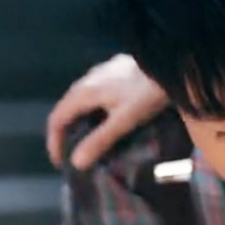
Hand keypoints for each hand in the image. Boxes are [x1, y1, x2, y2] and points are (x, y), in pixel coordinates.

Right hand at [46, 54, 169, 169]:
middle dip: (66, 132)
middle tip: (74, 152)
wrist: (170, 62)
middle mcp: (87, 78)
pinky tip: (108, 117)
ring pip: (82, 98)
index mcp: (84, 91)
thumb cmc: (147, 94)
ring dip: (81, 119)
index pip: (56, 118)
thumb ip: (100, 140)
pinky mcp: (116, 69)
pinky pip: (96, 91)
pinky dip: (94, 108)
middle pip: (67, 108)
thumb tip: (76, 162)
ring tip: (90, 138)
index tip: (59, 161)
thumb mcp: (124, 120)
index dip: (54, 141)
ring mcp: (102, 71)